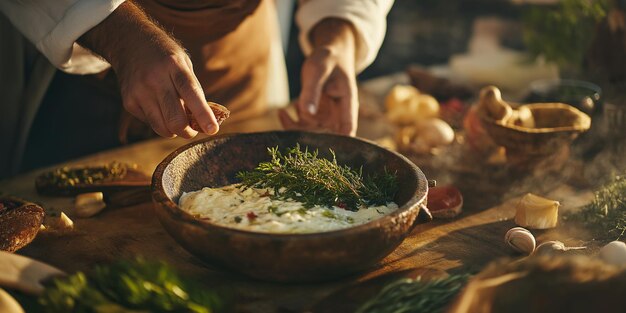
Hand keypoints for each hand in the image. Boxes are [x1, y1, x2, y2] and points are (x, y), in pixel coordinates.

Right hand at [78, 2, 218, 138]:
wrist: (130, 42)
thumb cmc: (166, 56)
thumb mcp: (184, 63)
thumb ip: (193, 89)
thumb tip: (203, 120)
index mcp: (174, 65)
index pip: (191, 93)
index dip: (203, 114)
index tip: (213, 130)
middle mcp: (155, 79)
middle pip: (175, 118)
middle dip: (188, 132)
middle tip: (193, 130)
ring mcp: (139, 91)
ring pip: (162, 127)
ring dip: (175, 131)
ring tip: (178, 122)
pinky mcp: (129, 102)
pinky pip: (150, 123)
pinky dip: (160, 122)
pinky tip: (160, 109)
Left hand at [280, 18, 357, 135]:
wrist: (328, 57)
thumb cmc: (328, 59)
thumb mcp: (318, 70)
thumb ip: (312, 91)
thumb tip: (306, 112)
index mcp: (347, 104)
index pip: (347, 130)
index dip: (337, 143)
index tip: (317, 147)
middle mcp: (337, 115)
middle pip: (326, 137)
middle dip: (307, 138)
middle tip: (289, 129)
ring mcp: (325, 118)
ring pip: (311, 134)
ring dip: (295, 128)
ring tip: (283, 112)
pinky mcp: (314, 116)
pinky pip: (301, 126)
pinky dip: (290, 122)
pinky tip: (282, 111)